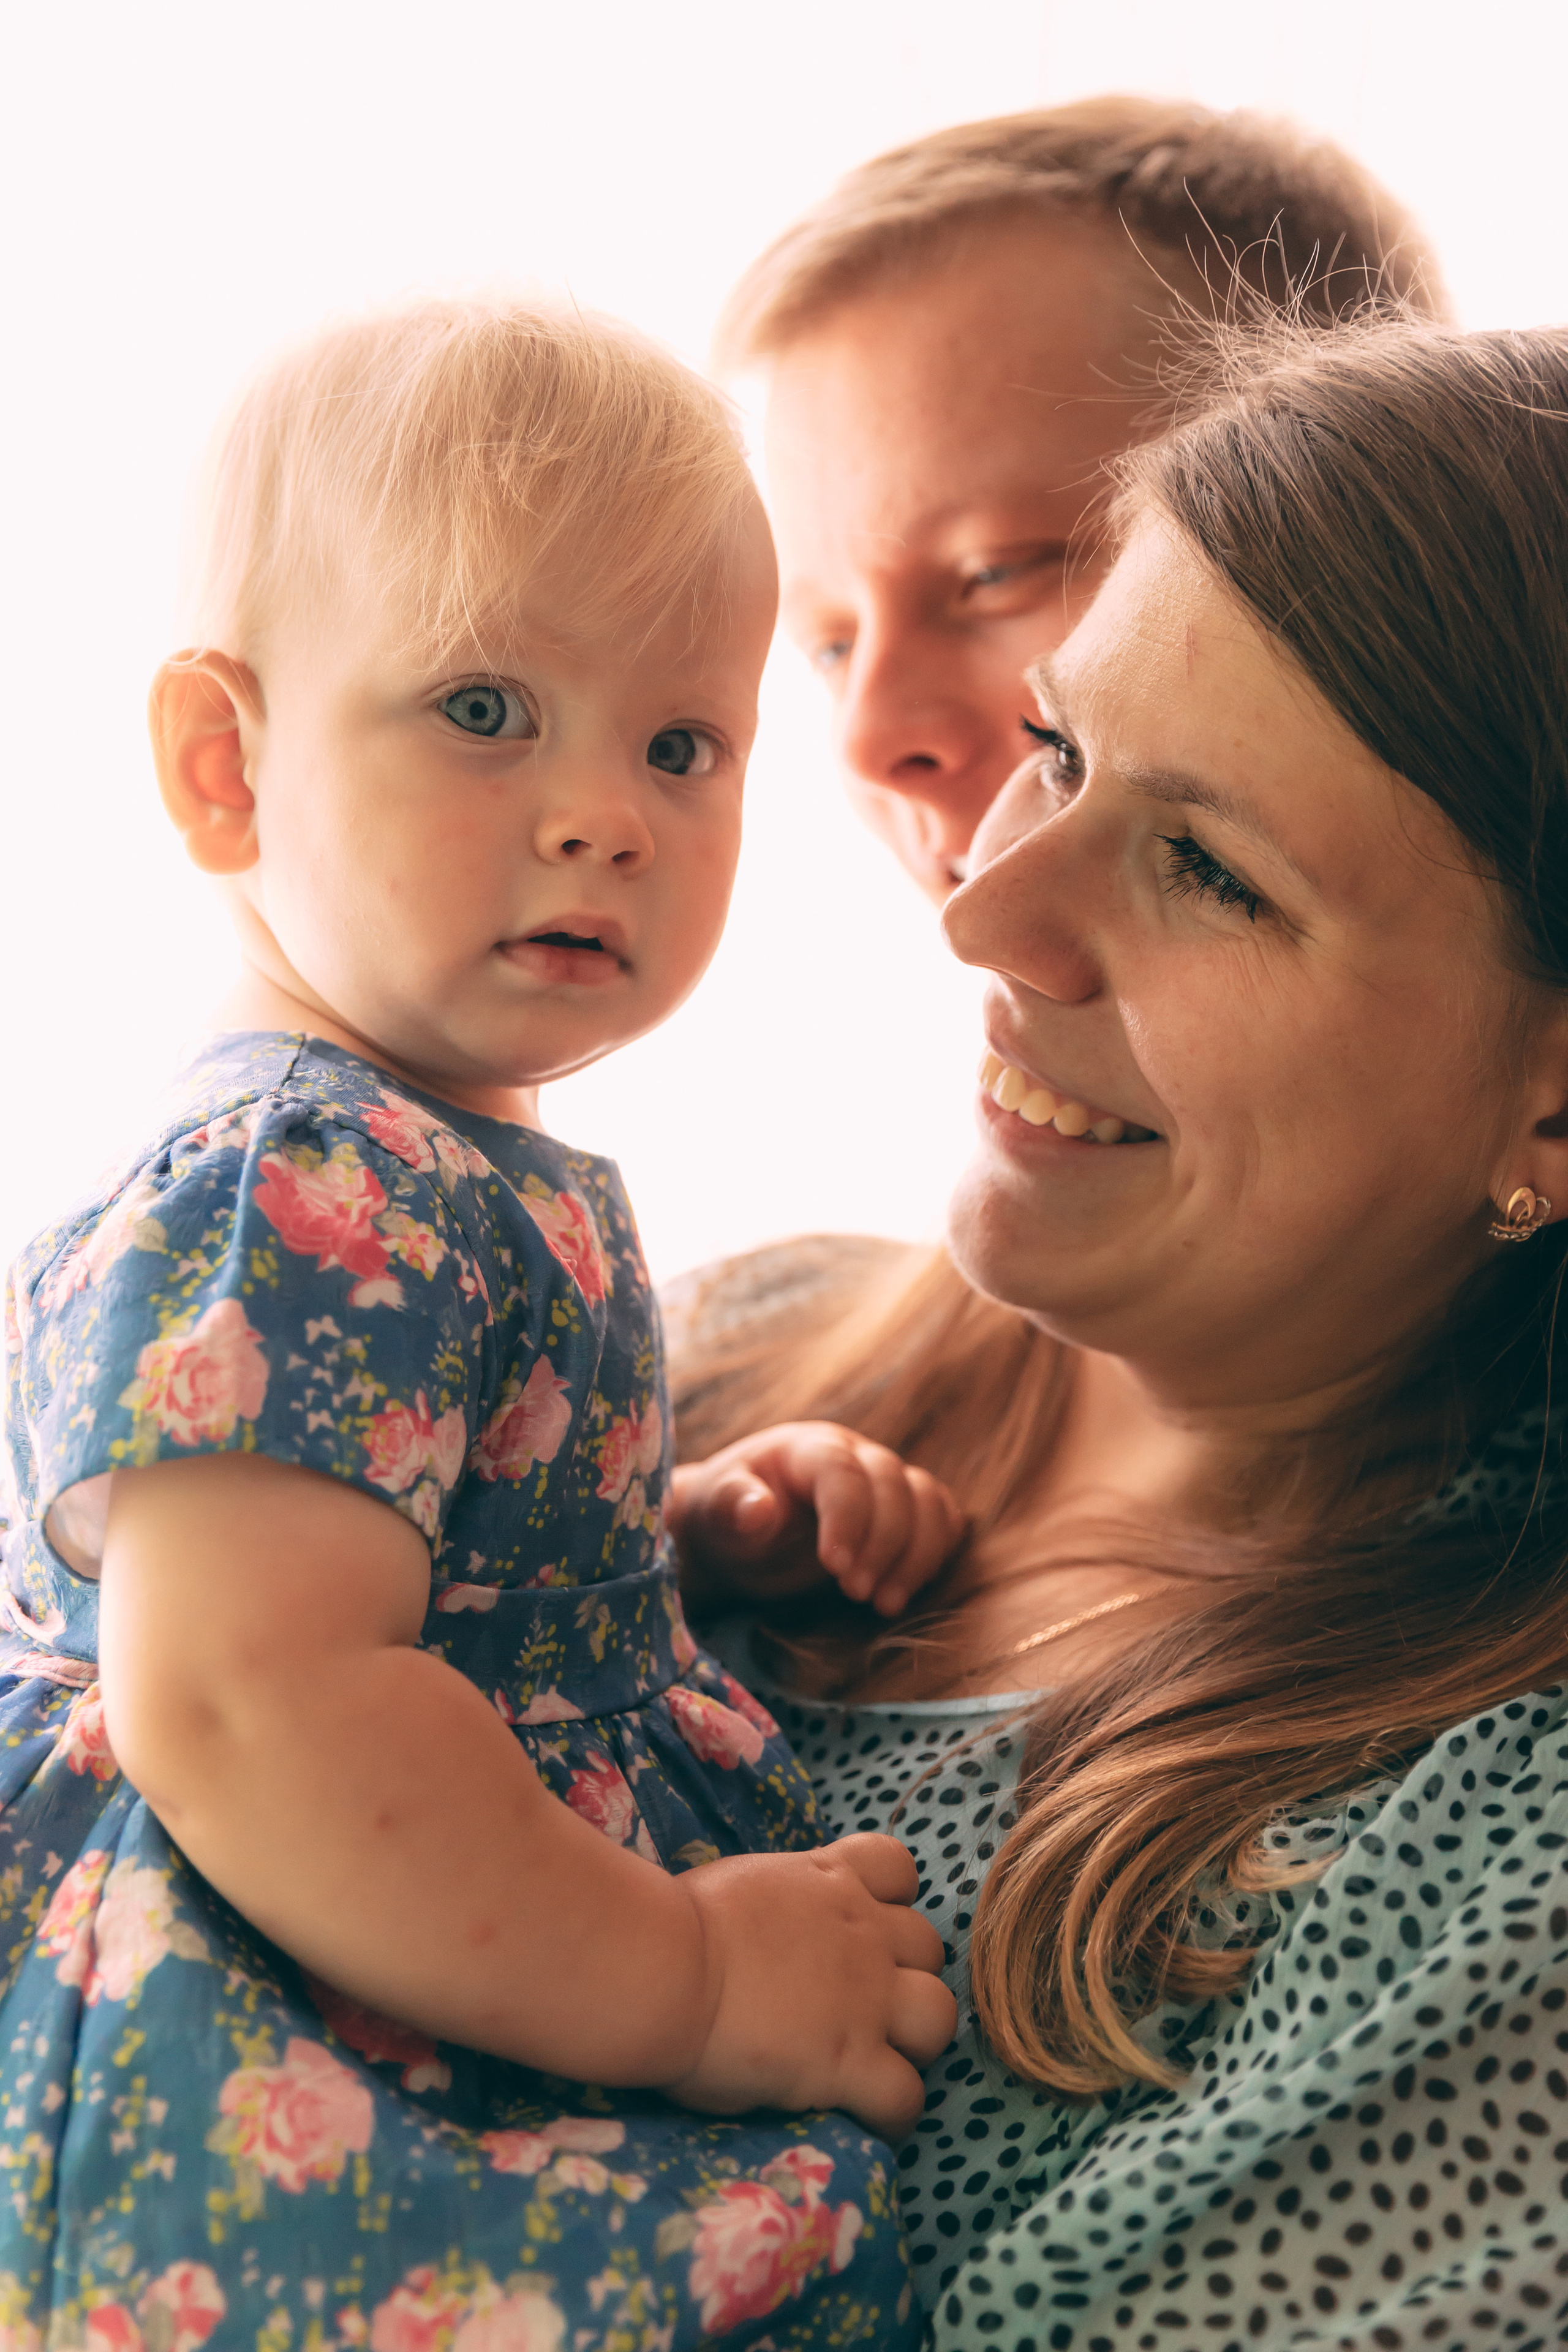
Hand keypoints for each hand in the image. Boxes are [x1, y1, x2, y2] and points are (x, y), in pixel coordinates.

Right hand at [662, 1833, 956, 2137]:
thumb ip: (783, 1908)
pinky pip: (906, 2097)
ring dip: (914, 2039)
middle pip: (929, 1949)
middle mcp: (863, 1932)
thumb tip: (777, 1936)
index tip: (859, 1925)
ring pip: (939, 2017)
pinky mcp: (853, 2061)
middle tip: (862, 2004)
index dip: (887, 1900)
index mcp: (830, 1880)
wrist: (667, 1966)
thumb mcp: (744, 1886)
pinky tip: (863, 2117)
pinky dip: (892, 2112)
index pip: (896, 1869)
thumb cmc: (678, 1922)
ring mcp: (866, 1998)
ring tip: (877, 2059)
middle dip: (905, 1974)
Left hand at [670, 1421, 964, 1616]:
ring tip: (884, 1604)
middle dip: (882, 1543)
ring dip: (916, 1554)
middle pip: (892, 1485)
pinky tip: (903, 1590)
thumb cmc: (725, 1518)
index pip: (841, 1471)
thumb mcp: (713, 1511)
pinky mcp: (904, 1512)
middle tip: (856, 1593)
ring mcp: (884, 1482)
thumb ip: (730, 1504)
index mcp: (806, 1449)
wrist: (739, 1531)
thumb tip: (758, 1509)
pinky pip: (940, 1518)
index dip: (847, 1516)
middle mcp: (854, 1457)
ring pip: (926, 1500)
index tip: (835, 1567)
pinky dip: (934, 1553)